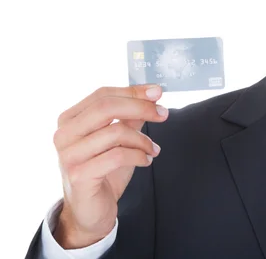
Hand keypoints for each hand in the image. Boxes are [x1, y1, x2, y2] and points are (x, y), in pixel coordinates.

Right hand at [52, 84, 167, 247]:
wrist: (90, 211)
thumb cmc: (103, 171)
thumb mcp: (118, 139)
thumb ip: (130, 117)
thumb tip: (152, 96)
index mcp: (70, 120)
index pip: (102, 95)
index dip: (132, 91)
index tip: (157, 92)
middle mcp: (64, 135)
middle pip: (106, 107)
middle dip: (140, 107)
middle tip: (163, 114)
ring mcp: (69, 156)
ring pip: (115, 132)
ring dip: (142, 139)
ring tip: (153, 149)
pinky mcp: (79, 176)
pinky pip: (117, 156)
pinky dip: (138, 156)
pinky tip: (146, 160)